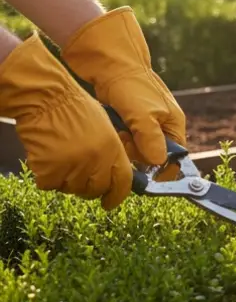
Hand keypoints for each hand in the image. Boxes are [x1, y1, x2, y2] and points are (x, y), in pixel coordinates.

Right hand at [0, 34, 132, 208]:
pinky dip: (48, 177)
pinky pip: (50, 185)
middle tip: (79, 177)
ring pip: (72, 189)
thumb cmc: (74, 108)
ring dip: (67, 181)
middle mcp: (95, 161)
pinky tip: (47, 160)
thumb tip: (113, 174)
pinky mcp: (49, 170)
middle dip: (89, 188)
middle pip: (96, 190)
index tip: (110, 203)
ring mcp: (72, 166)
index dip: (116, 196)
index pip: (122, 183)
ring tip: (62, 161)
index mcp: (112, 149)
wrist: (45, 98)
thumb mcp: (105, 127)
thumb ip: (112, 151)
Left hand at [58, 6, 185, 166]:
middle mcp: (161, 125)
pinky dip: (117, 135)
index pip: (174, 157)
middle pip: (152, 155)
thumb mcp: (143, 115)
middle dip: (136, 152)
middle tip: (124, 138)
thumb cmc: (130, 85)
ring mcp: (144, 122)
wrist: (108, 61)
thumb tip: (158, 164)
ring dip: (124, 143)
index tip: (144, 174)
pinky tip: (111, 124)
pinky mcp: (128, 119)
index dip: (161, 168)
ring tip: (116, 128)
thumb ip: (151, 141)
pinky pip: (125, 137)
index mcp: (173, 124)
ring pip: (136, 147)